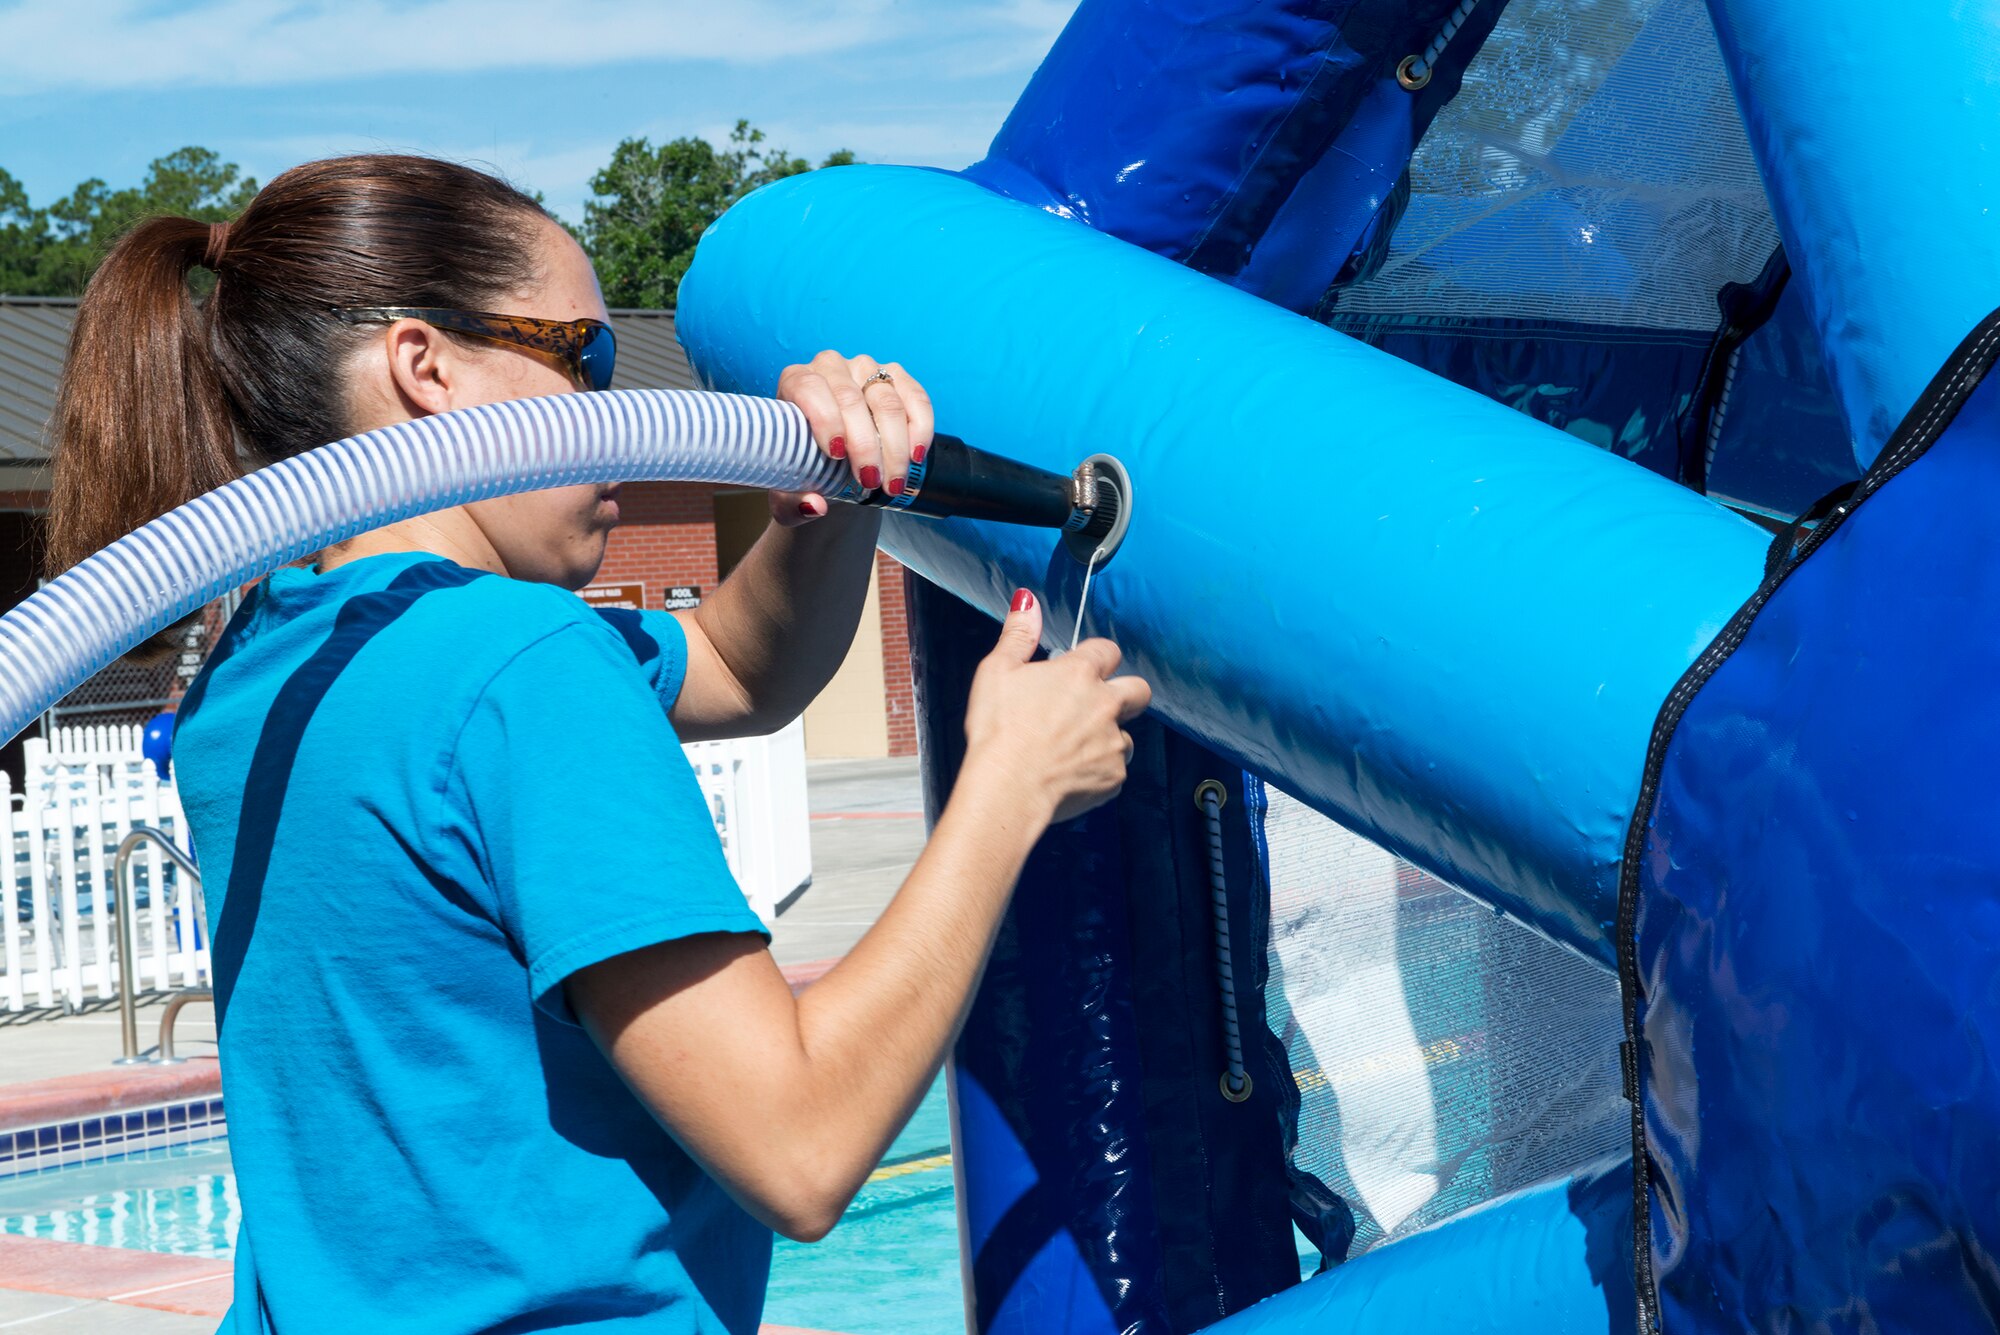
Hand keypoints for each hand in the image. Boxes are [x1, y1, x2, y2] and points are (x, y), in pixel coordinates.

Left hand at [771, 352, 935, 525]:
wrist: (832, 466)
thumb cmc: (805, 474)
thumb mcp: (789, 495)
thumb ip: (793, 504)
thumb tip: (816, 505)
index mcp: (794, 382)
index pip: (808, 388)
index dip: (825, 418)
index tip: (837, 454)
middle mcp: (829, 367)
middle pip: (851, 398)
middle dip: (865, 445)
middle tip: (871, 482)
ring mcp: (866, 368)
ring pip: (886, 400)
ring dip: (894, 445)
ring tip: (893, 482)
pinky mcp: (896, 377)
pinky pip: (915, 397)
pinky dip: (920, 427)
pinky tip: (915, 456)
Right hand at [961, 590, 1151, 823]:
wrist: (1007, 789)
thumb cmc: (998, 731)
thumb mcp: (997, 671)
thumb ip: (1019, 634)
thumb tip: (1028, 601)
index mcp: (1079, 674)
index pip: (1108, 650)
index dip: (1096, 658)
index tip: (1080, 670)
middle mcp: (1105, 705)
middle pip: (1139, 690)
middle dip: (1125, 694)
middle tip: (1095, 706)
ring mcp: (1113, 743)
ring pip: (1126, 735)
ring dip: (1108, 738)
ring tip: (1073, 749)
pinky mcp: (1114, 777)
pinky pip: (1115, 771)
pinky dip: (1098, 772)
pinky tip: (1071, 775)